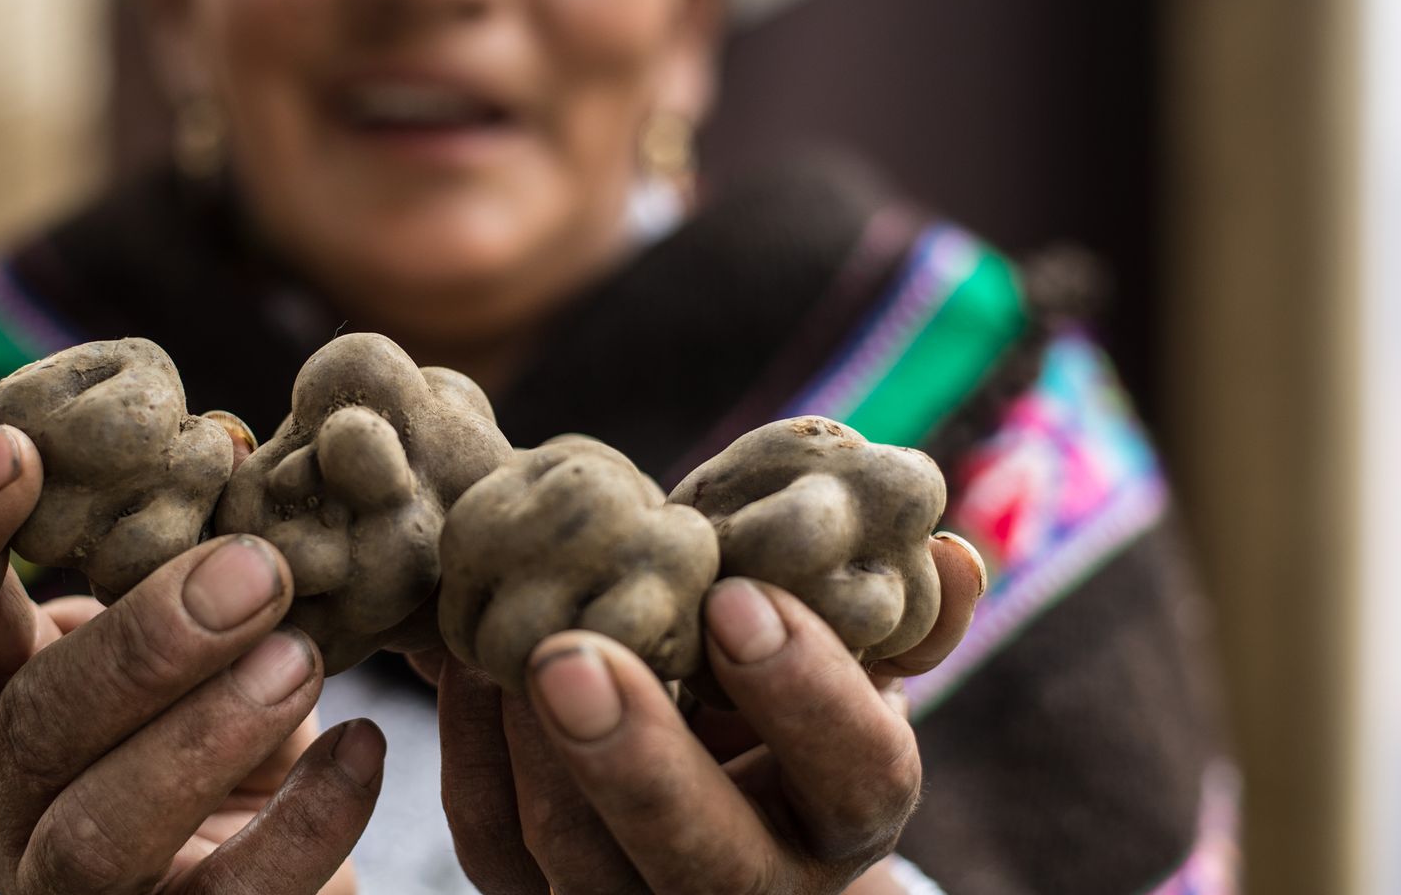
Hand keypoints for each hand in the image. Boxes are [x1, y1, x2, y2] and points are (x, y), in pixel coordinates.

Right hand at [0, 424, 384, 893]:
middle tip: (259, 570)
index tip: (17, 447)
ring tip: (298, 661)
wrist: (266, 872)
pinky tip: (363, 746)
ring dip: (206, 734)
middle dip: (150, 641)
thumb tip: (231, 454)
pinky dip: (304, 823)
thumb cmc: (218, 715)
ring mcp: (60, 887)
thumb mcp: (193, 632)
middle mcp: (0, 793)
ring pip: (98, 831)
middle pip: (39, 721)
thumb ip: (192, 557)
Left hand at [436, 535, 985, 893]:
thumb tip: (954, 559)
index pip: (858, 776)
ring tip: (507, 636)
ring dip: (533, 743)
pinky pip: (491, 839)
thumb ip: (898, 612)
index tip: (738, 597)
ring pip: (574, 860)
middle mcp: (756, 887)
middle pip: (702, 860)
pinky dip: (472, 747)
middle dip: (635, 762)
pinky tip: (465, 661)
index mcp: (848, 814)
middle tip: (570, 658)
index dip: (806, 692)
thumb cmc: (774, 682)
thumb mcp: (844, 652)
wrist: (699, 763)